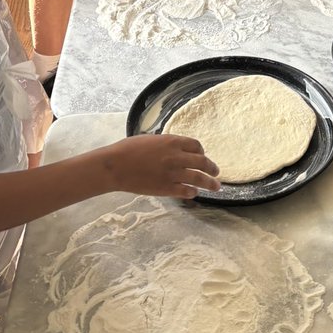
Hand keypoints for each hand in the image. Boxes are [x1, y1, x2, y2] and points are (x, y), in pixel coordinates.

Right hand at [100, 133, 220, 198]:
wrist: (115, 166)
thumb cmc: (128, 150)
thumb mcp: (151, 139)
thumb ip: (166, 144)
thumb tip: (176, 149)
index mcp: (172, 142)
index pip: (196, 146)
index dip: (201, 152)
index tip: (202, 156)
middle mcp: (176, 157)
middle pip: (202, 162)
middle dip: (212, 168)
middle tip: (216, 172)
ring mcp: (172, 174)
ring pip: (199, 178)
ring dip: (210, 183)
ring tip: (216, 186)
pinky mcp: (166, 188)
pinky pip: (186, 191)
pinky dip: (192, 192)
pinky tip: (193, 193)